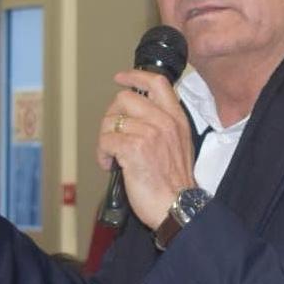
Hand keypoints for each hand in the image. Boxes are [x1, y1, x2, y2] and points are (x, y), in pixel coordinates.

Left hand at [97, 70, 194, 229]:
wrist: (180, 207)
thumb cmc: (177, 183)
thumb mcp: (180, 144)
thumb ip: (164, 125)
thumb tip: (137, 117)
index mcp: (176, 118)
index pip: (157, 83)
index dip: (135, 76)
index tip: (121, 78)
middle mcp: (164, 122)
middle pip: (125, 98)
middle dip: (112, 114)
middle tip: (112, 132)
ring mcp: (149, 134)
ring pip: (111, 121)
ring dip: (105, 138)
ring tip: (111, 155)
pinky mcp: (133, 149)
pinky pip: (106, 140)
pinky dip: (102, 153)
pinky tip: (109, 164)